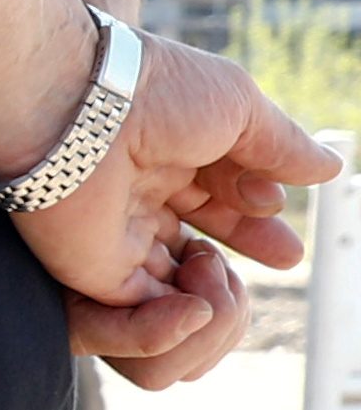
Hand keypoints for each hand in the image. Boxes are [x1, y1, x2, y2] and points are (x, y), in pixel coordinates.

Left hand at [16, 28, 334, 390]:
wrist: (81, 110)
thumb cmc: (156, 94)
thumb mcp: (240, 110)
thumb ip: (282, 147)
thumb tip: (328, 168)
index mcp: (168, 153)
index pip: (220, 195)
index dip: (258, 215)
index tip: (283, 225)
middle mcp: (139, 195)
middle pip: (199, 239)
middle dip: (246, 249)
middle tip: (286, 257)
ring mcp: (116, 236)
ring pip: (174, 282)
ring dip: (216, 288)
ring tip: (224, 268)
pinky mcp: (95, 274)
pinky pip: (144, 314)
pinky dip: (183, 316)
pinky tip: (207, 298)